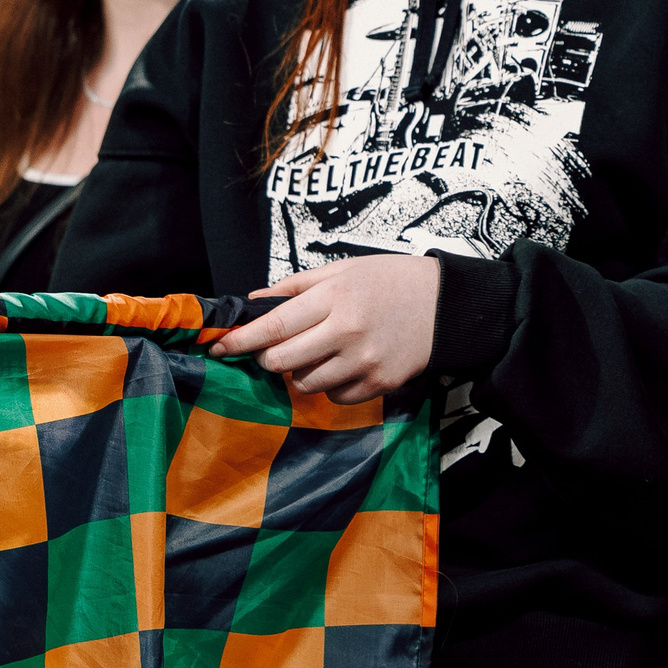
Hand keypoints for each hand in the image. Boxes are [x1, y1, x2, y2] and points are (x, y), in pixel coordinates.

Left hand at [220, 255, 438, 405]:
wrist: (447, 305)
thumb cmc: (392, 280)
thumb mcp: (344, 269)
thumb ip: (296, 286)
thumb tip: (254, 302)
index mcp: (335, 297)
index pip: (274, 326)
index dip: (241, 340)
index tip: (219, 347)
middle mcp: (347, 331)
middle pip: (282, 361)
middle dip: (267, 359)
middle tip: (273, 350)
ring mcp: (364, 361)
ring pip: (306, 384)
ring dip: (299, 373)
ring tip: (317, 354)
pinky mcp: (380, 383)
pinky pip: (336, 397)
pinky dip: (330, 386)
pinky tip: (344, 365)